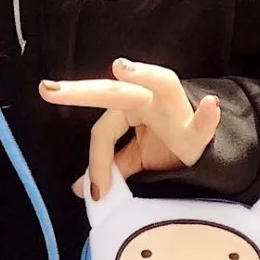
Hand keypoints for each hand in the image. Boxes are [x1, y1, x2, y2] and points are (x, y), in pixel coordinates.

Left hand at [40, 58, 220, 198]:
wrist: (208, 152)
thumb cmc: (168, 148)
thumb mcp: (134, 158)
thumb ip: (110, 167)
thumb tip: (80, 189)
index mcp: (129, 108)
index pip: (103, 130)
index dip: (96, 160)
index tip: (96, 191)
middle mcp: (150, 100)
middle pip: (113, 94)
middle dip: (80, 92)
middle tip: (48, 90)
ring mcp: (177, 110)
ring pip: (161, 84)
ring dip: (143, 74)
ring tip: (121, 68)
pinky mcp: (198, 131)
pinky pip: (202, 124)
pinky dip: (207, 116)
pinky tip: (211, 105)